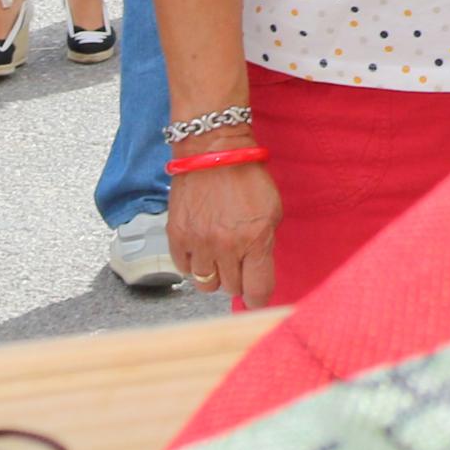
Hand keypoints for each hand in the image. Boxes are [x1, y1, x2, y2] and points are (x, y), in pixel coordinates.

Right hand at [170, 159, 280, 306]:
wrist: (213, 151)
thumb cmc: (247, 177)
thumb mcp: (272, 210)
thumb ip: (266, 245)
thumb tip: (258, 274)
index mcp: (256, 240)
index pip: (258, 291)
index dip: (259, 299)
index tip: (257, 297)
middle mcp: (226, 246)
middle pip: (232, 289)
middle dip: (238, 280)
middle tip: (239, 263)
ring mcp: (199, 243)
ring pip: (206, 285)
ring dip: (214, 274)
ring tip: (219, 256)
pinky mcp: (176, 237)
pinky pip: (184, 270)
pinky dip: (193, 264)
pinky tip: (201, 248)